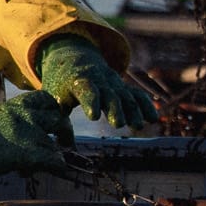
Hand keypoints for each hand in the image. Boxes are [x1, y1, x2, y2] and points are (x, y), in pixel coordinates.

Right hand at [0, 88, 74, 180]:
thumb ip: (8, 124)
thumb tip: (12, 136)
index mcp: (15, 106)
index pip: (44, 99)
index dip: (52, 111)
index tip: (53, 119)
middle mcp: (27, 116)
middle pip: (58, 118)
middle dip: (64, 130)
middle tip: (65, 141)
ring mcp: (31, 134)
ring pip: (56, 143)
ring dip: (56, 154)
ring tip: (53, 162)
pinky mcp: (32, 154)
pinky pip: (56, 161)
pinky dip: (59, 167)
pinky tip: (58, 171)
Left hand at [36, 34, 160, 133]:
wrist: (74, 61)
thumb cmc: (60, 85)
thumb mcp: (52, 97)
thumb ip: (57, 118)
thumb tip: (63, 144)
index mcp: (78, 80)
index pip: (86, 89)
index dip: (90, 101)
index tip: (93, 116)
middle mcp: (99, 80)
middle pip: (109, 93)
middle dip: (115, 108)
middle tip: (118, 124)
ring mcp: (113, 83)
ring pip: (125, 95)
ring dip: (132, 110)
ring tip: (137, 126)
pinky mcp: (123, 87)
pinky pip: (136, 94)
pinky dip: (145, 105)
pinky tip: (153, 119)